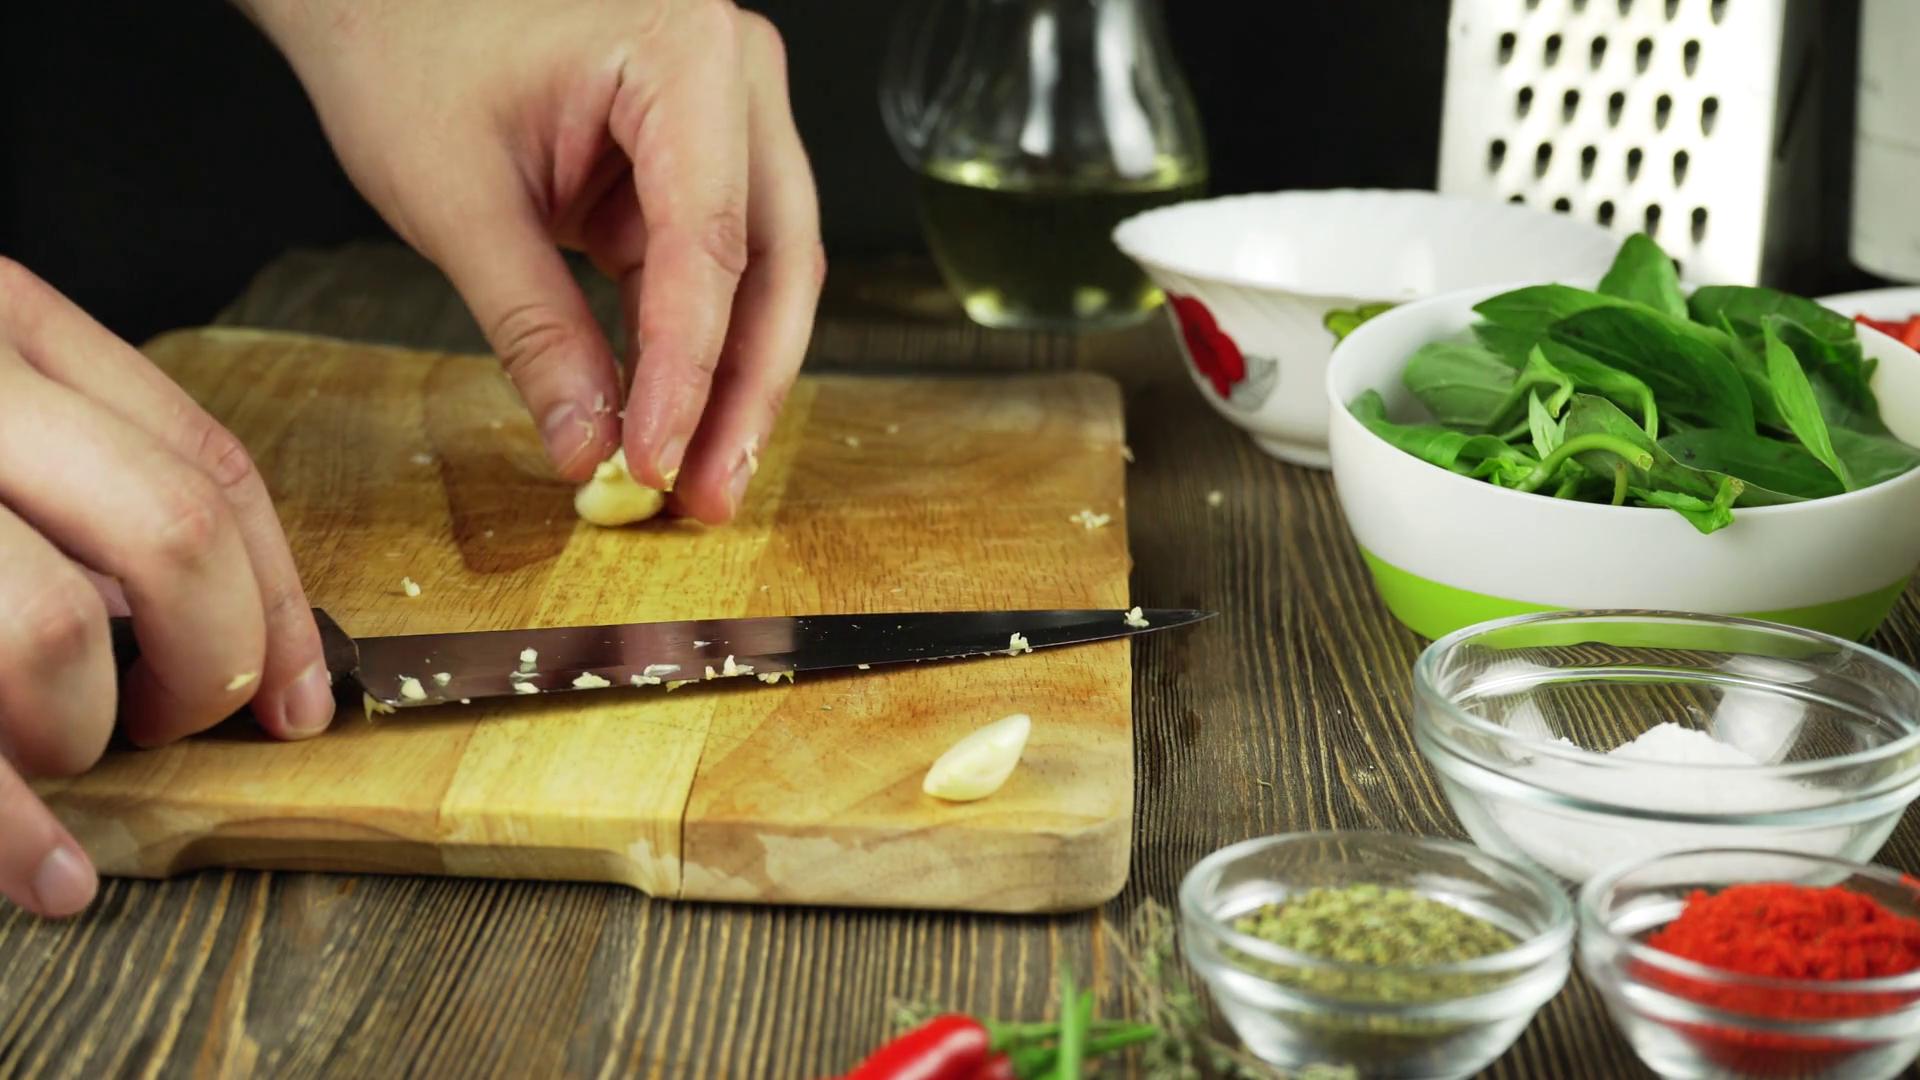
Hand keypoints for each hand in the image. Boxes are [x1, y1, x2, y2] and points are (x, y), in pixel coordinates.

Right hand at [0, 259, 332, 918]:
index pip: (208, 464)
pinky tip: (50, 875)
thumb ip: (74, 458)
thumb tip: (228, 619)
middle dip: (214, 659)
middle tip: (185, 718)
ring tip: (59, 748)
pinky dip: (9, 831)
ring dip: (82, 729)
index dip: (280, 596)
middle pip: (171, 534)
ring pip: (49, 635)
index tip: (306, 689)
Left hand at [247, 0, 825, 523]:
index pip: (708, 241)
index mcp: (682, 52)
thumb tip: (586, 443)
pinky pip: (720, 268)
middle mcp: (735, 75)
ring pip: (764, 274)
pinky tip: (671, 421)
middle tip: (705, 494)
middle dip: (742, 392)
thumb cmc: (405, 45)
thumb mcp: (457, 198)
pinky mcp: (702, 158)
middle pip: (773, 261)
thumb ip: (533, 328)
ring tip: (696, 480)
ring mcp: (731, 114)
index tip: (653, 461)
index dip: (689, 371)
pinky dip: (696, 348)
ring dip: (732, 384)